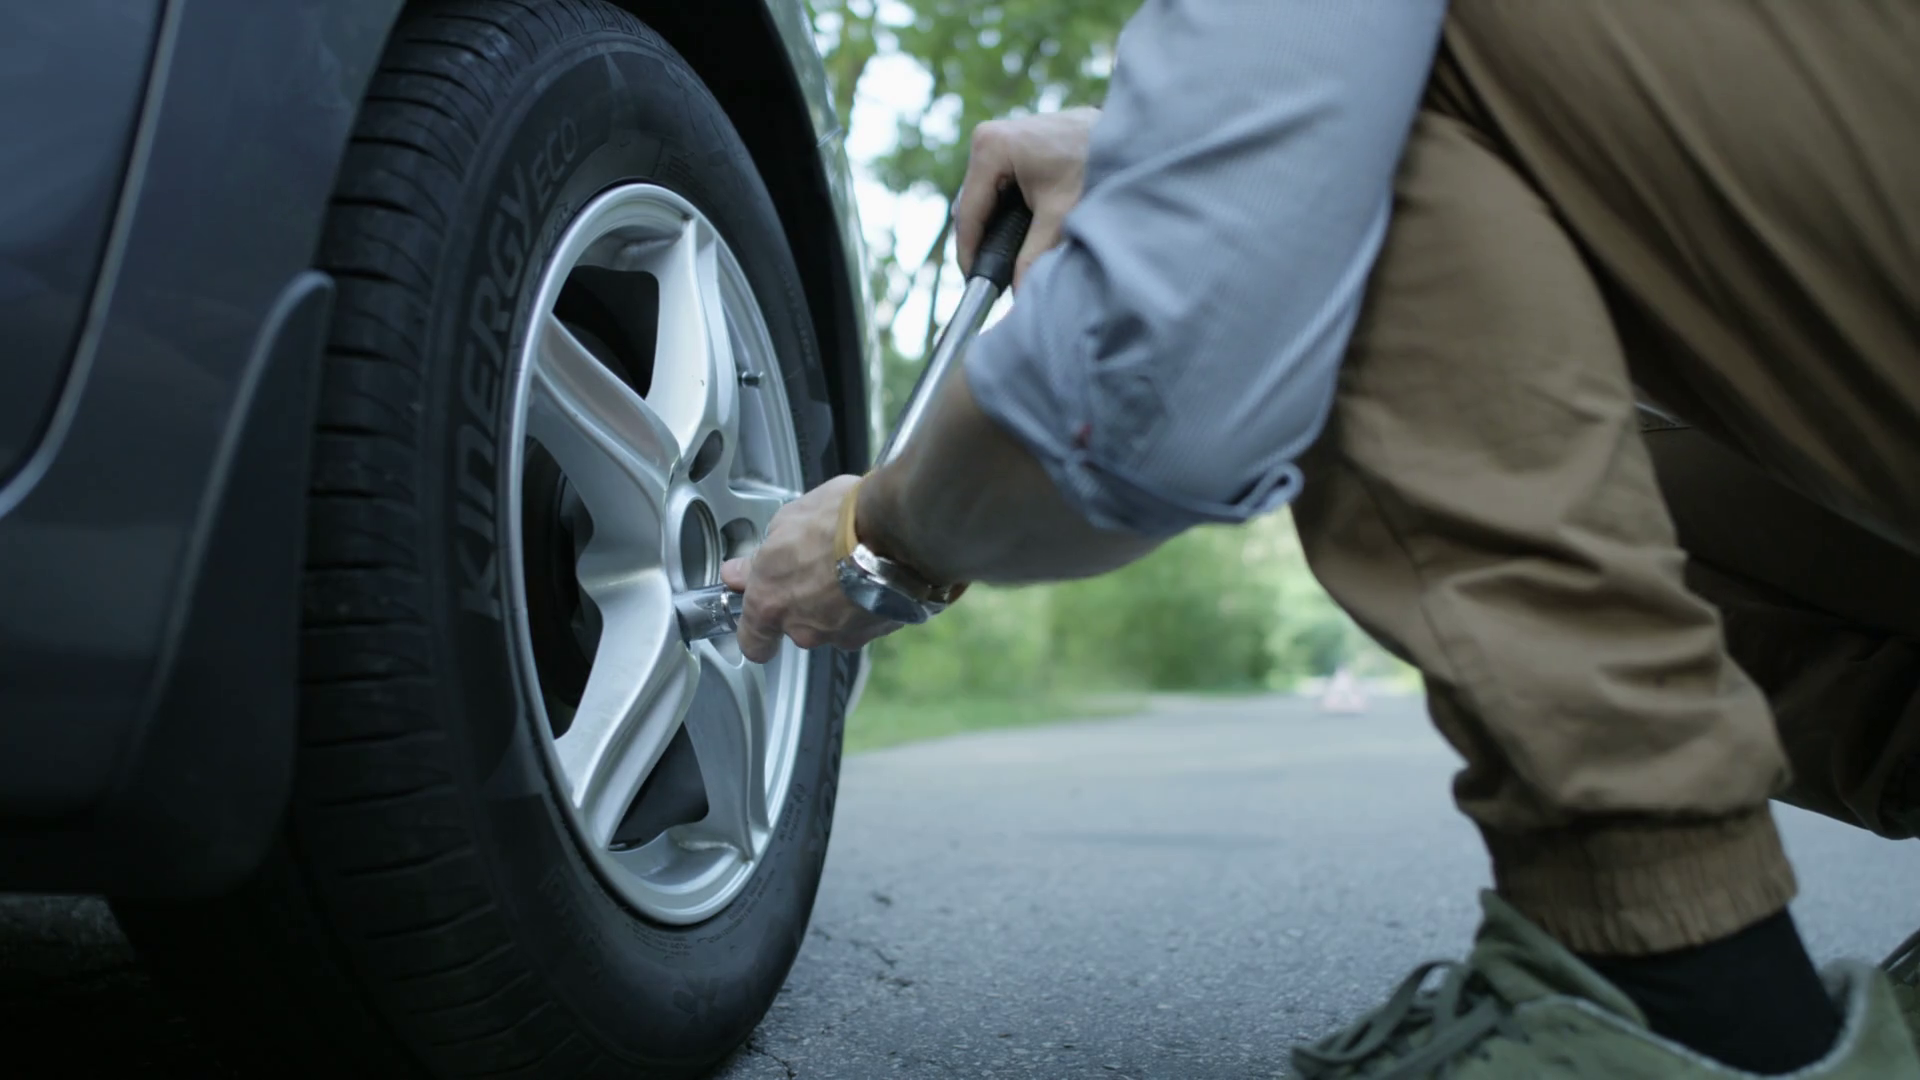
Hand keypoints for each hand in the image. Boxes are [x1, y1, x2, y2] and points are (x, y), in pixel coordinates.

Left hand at [720, 475, 899, 662]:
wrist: (898, 527)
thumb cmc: (838, 519)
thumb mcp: (786, 522)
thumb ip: (759, 557)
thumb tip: (740, 571)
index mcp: (771, 604)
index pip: (753, 643)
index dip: (757, 629)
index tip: (764, 608)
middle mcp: (805, 630)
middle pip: (798, 628)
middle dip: (805, 602)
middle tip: (817, 566)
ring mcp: (844, 634)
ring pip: (835, 625)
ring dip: (840, 602)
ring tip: (854, 564)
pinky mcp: (879, 632)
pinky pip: (867, 619)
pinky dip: (869, 601)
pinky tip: (877, 572)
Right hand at [955, 107, 1099, 287]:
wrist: (1129, 131)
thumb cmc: (1095, 164)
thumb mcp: (1061, 215)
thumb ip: (1033, 256)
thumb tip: (1018, 295)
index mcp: (990, 149)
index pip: (968, 212)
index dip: (971, 253)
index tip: (978, 285)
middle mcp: (988, 137)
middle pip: (975, 204)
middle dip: (986, 241)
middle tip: (998, 277)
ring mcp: (1000, 136)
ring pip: (986, 195)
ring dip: (998, 226)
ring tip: (1011, 259)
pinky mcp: (1015, 141)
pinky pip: (999, 184)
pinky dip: (1009, 209)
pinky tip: (1022, 232)